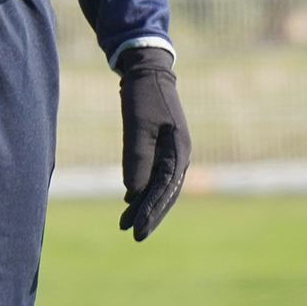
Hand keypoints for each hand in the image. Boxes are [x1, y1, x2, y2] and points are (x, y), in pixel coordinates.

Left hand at [116, 47, 189, 240]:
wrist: (147, 70)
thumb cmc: (142, 95)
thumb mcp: (137, 125)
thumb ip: (137, 158)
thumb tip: (134, 193)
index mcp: (179, 149)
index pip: (165, 189)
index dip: (151, 211)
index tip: (137, 230)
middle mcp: (180, 154)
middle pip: (166, 192)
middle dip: (150, 214)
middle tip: (134, 235)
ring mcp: (173, 150)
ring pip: (160, 185)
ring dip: (145, 204)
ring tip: (126, 223)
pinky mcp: (163, 146)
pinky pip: (156, 174)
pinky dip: (144, 189)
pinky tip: (130, 201)